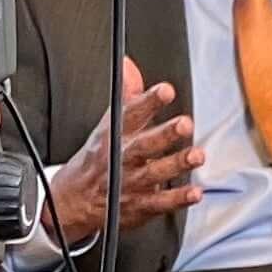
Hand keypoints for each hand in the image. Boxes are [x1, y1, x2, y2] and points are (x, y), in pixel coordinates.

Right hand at [48, 59, 201, 250]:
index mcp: (114, 135)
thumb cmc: (98, 159)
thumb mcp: (107, 125)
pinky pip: (160, 203)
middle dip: (165, 134)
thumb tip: (129, 65)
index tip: (166, 91)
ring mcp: (130, 183)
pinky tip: (194, 192)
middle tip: (185, 124)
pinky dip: (178, 198)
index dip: (148, 101)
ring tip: (197, 155)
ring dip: (176, 164)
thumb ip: (127, 96)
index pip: (130, 114)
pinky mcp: (139, 206)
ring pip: (155, 173)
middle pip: (143, 145)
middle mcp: (122, 159)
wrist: (74, 201)